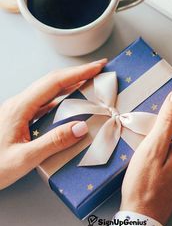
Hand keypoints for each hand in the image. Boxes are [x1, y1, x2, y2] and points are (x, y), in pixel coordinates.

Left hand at [0, 59, 106, 189]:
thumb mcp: (23, 159)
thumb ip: (53, 142)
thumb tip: (80, 127)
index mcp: (20, 107)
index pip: (54, 83)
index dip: (78, 73)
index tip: (97, 66)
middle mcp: (19, 104)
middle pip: (52, 81)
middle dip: (77, 73)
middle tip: (98, 70)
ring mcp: (19, 110)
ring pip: (48, 90)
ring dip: (70, 84)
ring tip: (89, 82)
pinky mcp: (19, 118)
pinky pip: (44, 102)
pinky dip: (61, 98)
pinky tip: (69, 103)